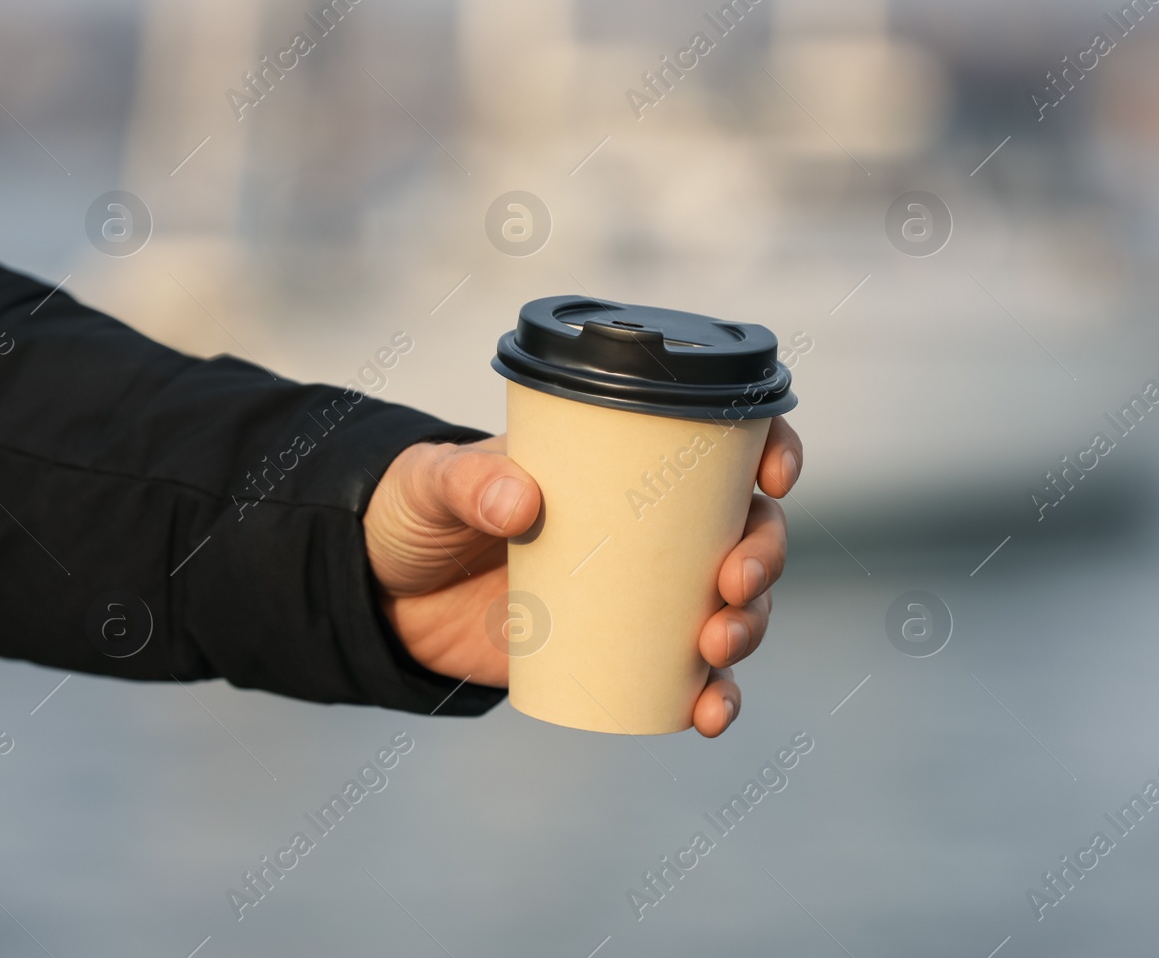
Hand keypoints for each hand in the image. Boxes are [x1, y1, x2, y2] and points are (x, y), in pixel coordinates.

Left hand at [363, 418, 802, 736]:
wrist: (384, 596)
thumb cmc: (418, 514)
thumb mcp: (432, 483)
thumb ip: (468, 482)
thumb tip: (520, 503)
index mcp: (625, 460)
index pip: (723, 442)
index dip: (772, 449)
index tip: (774, 476)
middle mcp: (653, 525)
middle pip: (748, 530)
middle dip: (765, 557)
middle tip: (732, 583)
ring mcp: (643, 593)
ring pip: (734, 605)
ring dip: (750, 627)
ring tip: (716, 647)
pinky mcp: (623, 653)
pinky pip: (692, 680)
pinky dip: (714, 699)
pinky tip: (710, 716)